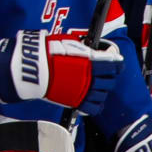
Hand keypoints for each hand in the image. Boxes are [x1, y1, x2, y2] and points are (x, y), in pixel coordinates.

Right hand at [0, 30, 121, 115]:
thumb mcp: (70, 43)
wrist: (33, 69)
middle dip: (109, 77)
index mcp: (91, 63)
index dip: (117, 64)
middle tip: (104, 74)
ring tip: (95, 86)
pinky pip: (95, 108)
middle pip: (110, 81)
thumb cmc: (49, 53)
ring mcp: (84, 92)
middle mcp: (91, 78)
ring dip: (102, 90)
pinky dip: (96, 104)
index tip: (116, 64)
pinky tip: (92, 99)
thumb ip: (86, 49)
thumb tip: (97, 51)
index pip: (114, 66)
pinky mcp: (77, 102)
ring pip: (103, 94)